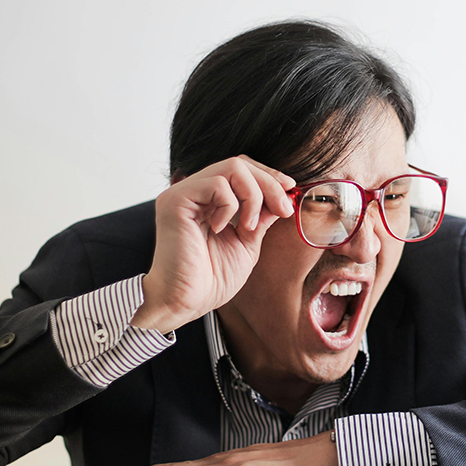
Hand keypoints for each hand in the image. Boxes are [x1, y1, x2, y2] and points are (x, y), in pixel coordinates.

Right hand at [130, 155, 295, 332]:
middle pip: (239, 163)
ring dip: (253, 196)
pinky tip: (222, 228)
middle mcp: (193, 191)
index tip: (289, 190)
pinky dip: (231, 206)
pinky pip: (216, 185)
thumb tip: (282, 196)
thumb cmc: (211, 279)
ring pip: (231, 168)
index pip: (240, 169)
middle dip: (268, 183)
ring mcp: (182, 193)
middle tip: (283, 209)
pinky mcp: (175, 201)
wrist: (186, 302)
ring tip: (248, 227)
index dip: (267, 175)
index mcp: (207, 200)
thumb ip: (260, 217)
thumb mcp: (247, 242)